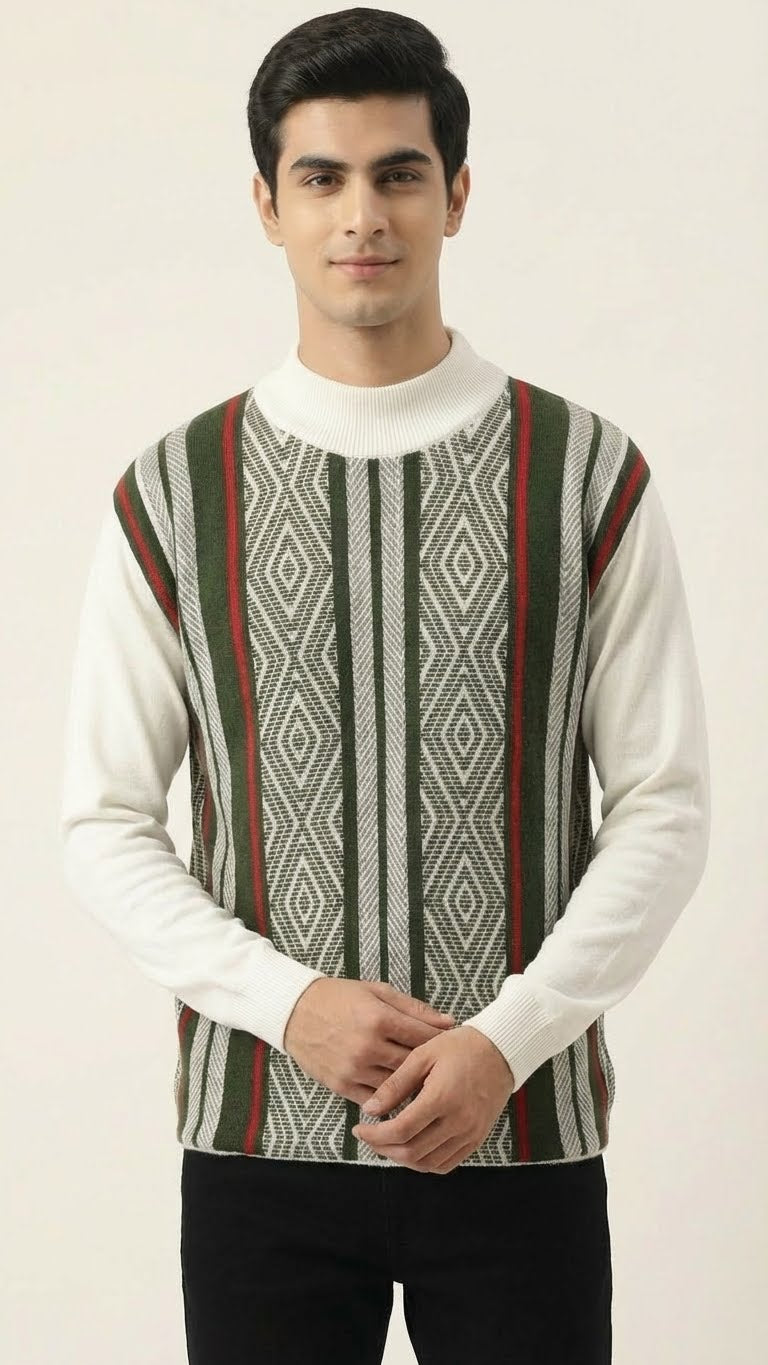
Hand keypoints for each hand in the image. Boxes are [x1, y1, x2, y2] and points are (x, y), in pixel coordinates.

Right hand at [283, 977, 455, 1106]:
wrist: (295, 1012)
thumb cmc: (339, 997)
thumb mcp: (377, 992)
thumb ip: (414, 1008)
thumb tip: (448, 1022)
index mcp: (379, 1019)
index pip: (424, 1037)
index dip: (441, 1043)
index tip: (451, 1045)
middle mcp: (368, 1046)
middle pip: (414, 1065)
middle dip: (431, 1067)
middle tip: (445, 1069)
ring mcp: (354, 1069)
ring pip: (397, 1087)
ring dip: (413, 1087)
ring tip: (429, 1084)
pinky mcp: (341, 1085)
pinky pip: (375, 1100)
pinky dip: (390, 1099)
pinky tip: (400, 1095)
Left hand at [351, 1024, 515, 1174]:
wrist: (501, 1050)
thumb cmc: (460, 1046)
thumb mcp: (423, 1054)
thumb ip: (395, 1084)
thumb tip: (370, 1109)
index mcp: (442, 1098)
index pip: (400, 1130)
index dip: (374, 1135)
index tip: (359, 1128)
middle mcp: (458, 1122)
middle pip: (411, 1151)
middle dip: (383, 1148)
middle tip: (368, 1136)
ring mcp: (470, 1134)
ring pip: (427, 1163)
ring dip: (401, 1158)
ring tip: (386, 1142)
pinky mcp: (476, 1139)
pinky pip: (446, 1164)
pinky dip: (424, 1163)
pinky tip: (412, 1148)